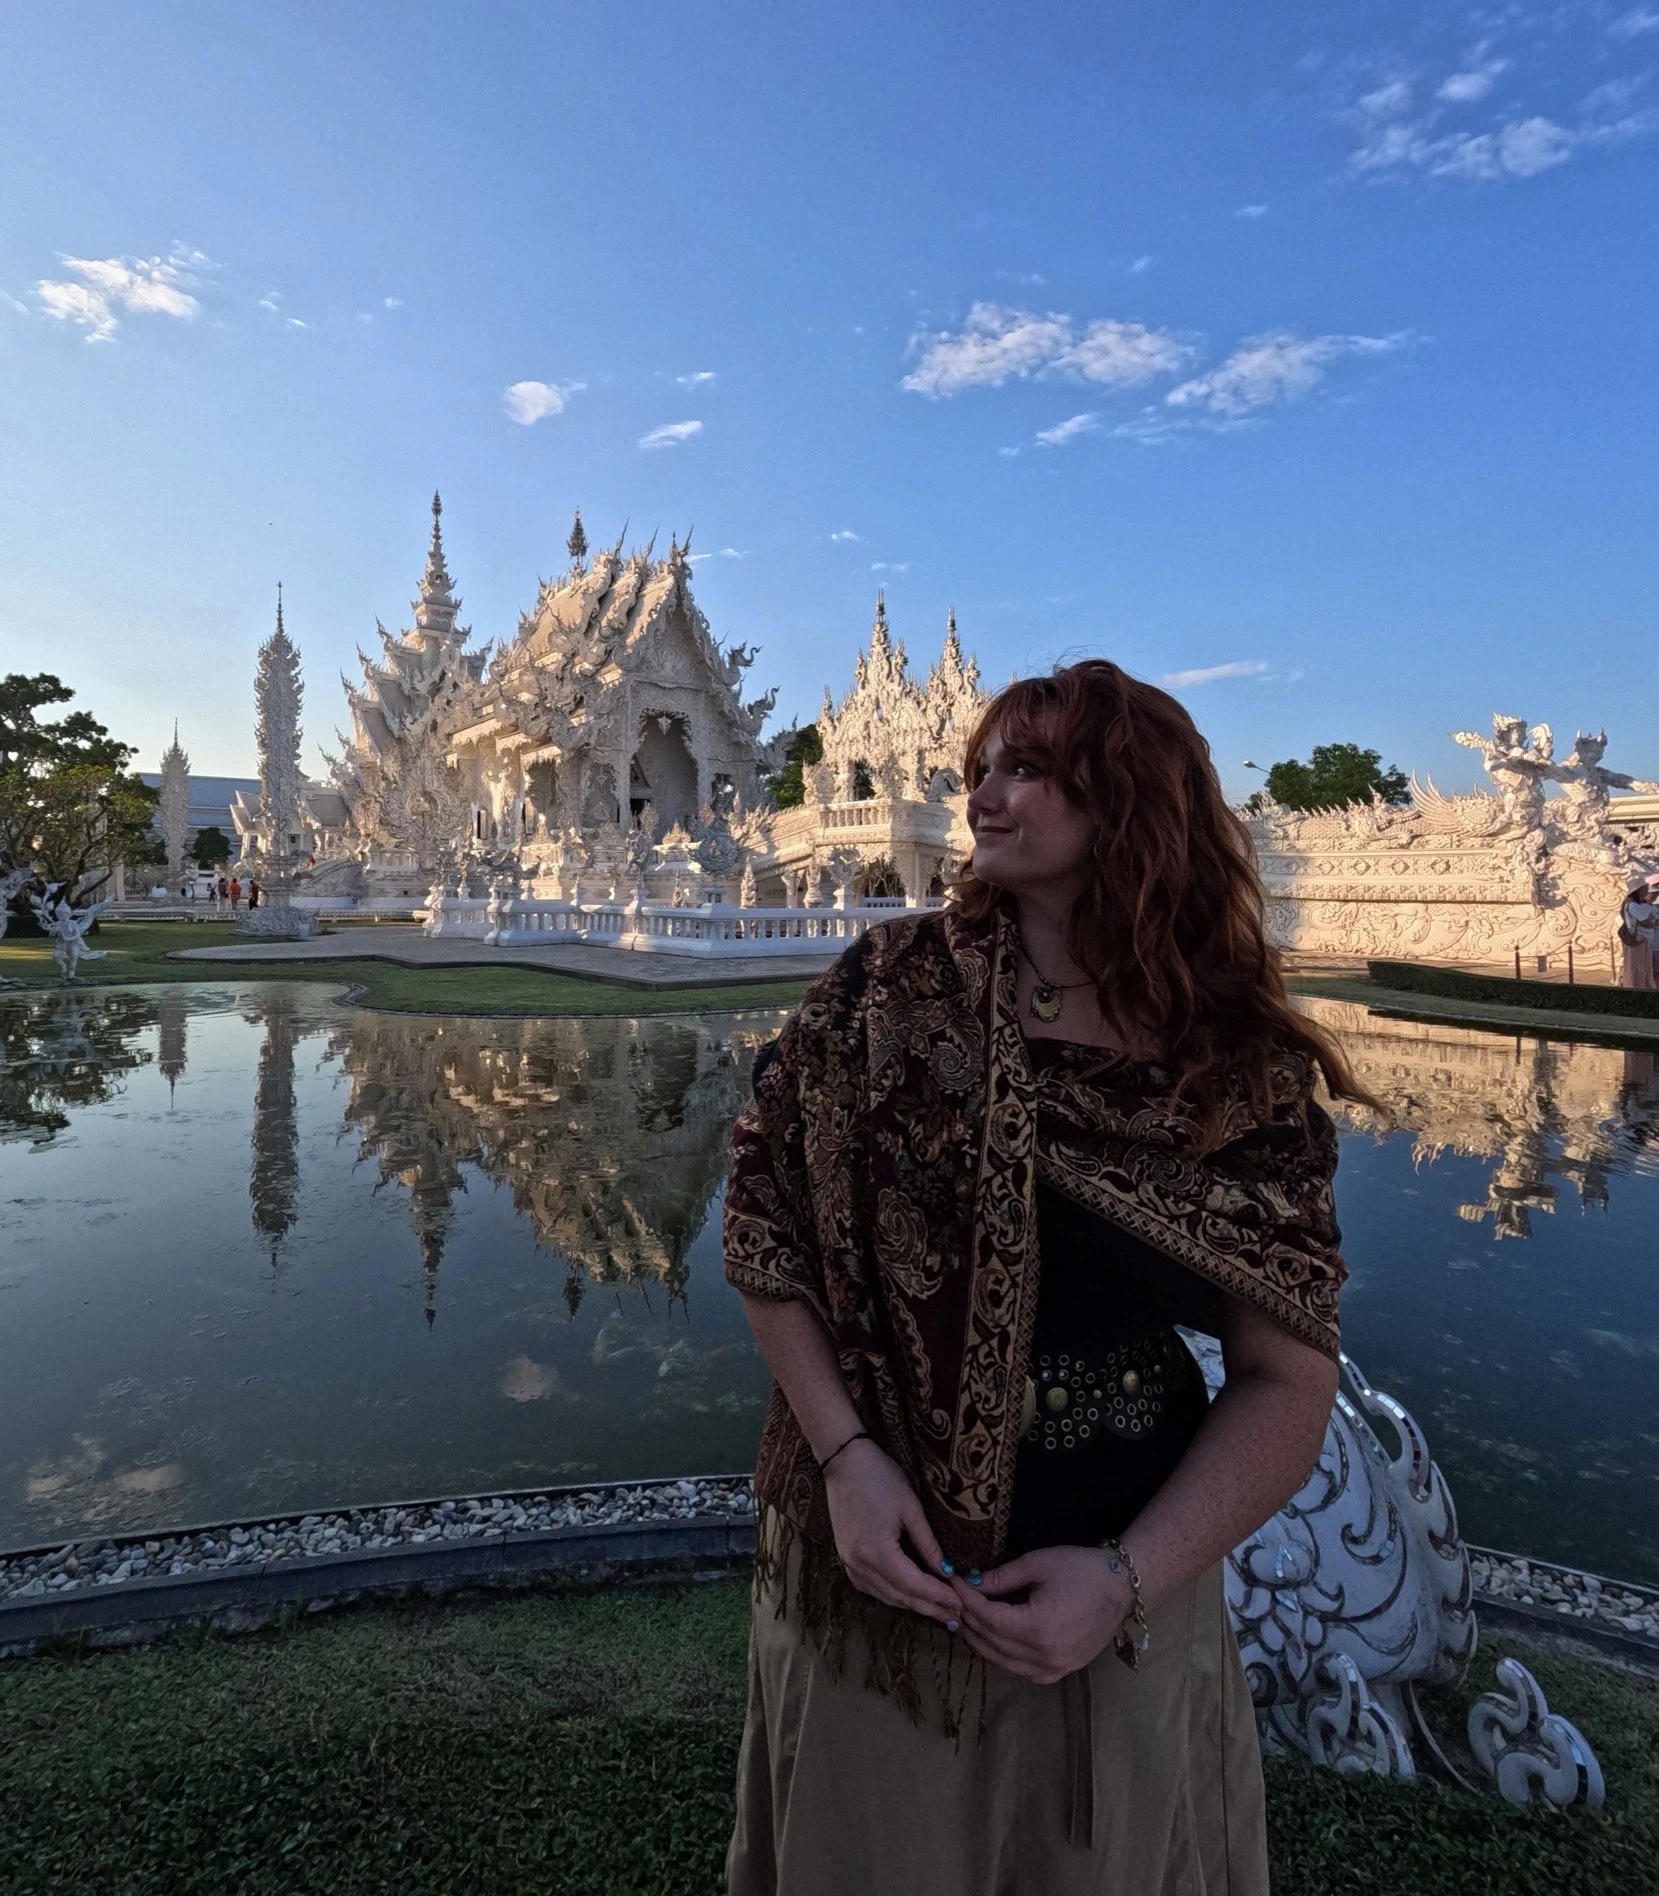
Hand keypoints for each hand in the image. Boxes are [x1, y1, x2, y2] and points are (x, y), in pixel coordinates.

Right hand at [822, 1438, 960, 1624]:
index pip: (914, 1585)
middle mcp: (859, 1565)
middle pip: (899, 1596)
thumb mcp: (910, 1508)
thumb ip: (928, 1544)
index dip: (938, 1597)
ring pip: (885, 1596)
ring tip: (938, 1611)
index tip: (960, 1605)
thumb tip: (947, 1571)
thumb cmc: (880, 1477)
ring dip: (912, 1605)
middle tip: (955, 1617)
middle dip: (929, 1608)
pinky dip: (892, 1595)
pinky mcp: (845, 1558)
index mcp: (876, 1552)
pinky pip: (871, 1587)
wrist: (843, 1460)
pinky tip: (908, 1596)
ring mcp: (848, 1563)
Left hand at [951, 1545, 1133, 1683]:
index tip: (952, 1580)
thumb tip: (970, 1583)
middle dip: (968, 1619)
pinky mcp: (1060, 1672)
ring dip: (980, 1640)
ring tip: (964, 1619)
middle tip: (952, 1599)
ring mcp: (1053, 1669)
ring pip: (1002, 1661)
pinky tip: (992, 1638)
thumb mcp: (1038, 1564)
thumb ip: (1001, 1578)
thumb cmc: (1080, 1569)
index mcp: (1037, 1628)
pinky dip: (1002, 1655)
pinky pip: (1021, 1670)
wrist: (1121, 1587)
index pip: (987, 1617)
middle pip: (990, 1641)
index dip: (966, 1598)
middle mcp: (1043, 1657)